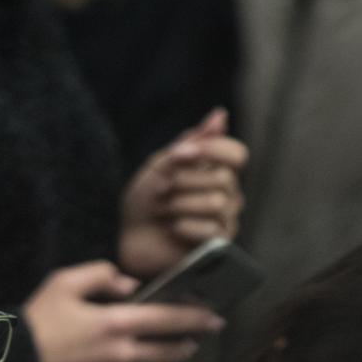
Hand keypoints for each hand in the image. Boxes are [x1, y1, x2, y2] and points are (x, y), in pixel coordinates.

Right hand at [23, 260, 225, 361]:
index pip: (170, 319)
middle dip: (185, 347)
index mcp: (116, 323)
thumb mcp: (63, 283)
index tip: (215, 319)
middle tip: (190, 343)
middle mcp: (121, 356)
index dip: (197, 318)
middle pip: (169, 354)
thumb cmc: (36, 322)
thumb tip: (130, 285)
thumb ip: (101, 275)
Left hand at [119, 108, 248, 277]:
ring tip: (164, 212)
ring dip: (180, 205)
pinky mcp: (216, 246)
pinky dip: (184, 226)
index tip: (182, 154)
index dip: (214, 151)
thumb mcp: (160, 165)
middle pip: (222, 179)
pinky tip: (172, 229)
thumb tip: (220, 115)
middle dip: (183, 182)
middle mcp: (227, 194)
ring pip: (216, 203)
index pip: (237, 155)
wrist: (124, 237)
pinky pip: (211, 229)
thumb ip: (190, 143)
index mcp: (216, 171)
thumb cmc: (143, 201)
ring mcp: (225, 221)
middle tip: (161, 192)